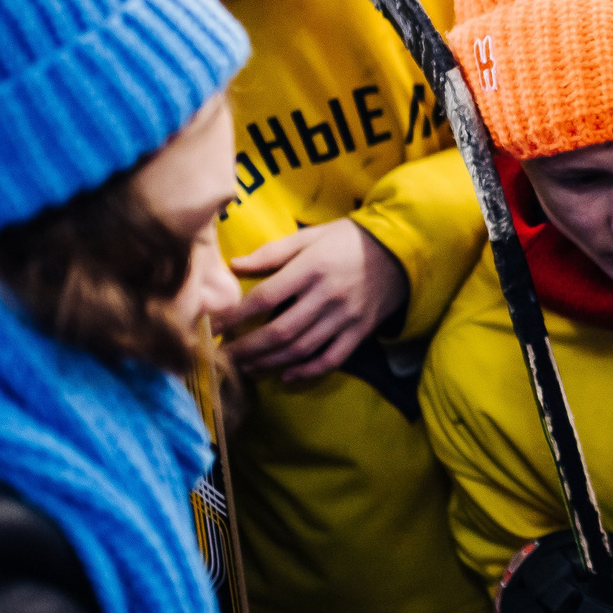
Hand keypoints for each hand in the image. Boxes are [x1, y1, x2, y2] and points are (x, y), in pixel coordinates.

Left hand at [220, 219, 409, 381]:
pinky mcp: (359, 332)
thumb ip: (272, 252)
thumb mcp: (310, 236)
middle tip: (222, 357)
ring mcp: (344, 318)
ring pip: (301, 349)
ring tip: (246, 367)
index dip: (235, 316)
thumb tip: (234, 265)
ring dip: (269, 363)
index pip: (264, 298)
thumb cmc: (348, 239)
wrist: (401, 250)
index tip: (211, 327)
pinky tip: (286, 376)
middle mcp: (326, 296)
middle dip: (246, 348)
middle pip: (279, 331)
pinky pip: (331, 359)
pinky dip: (307, 372)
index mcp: (311, 268)